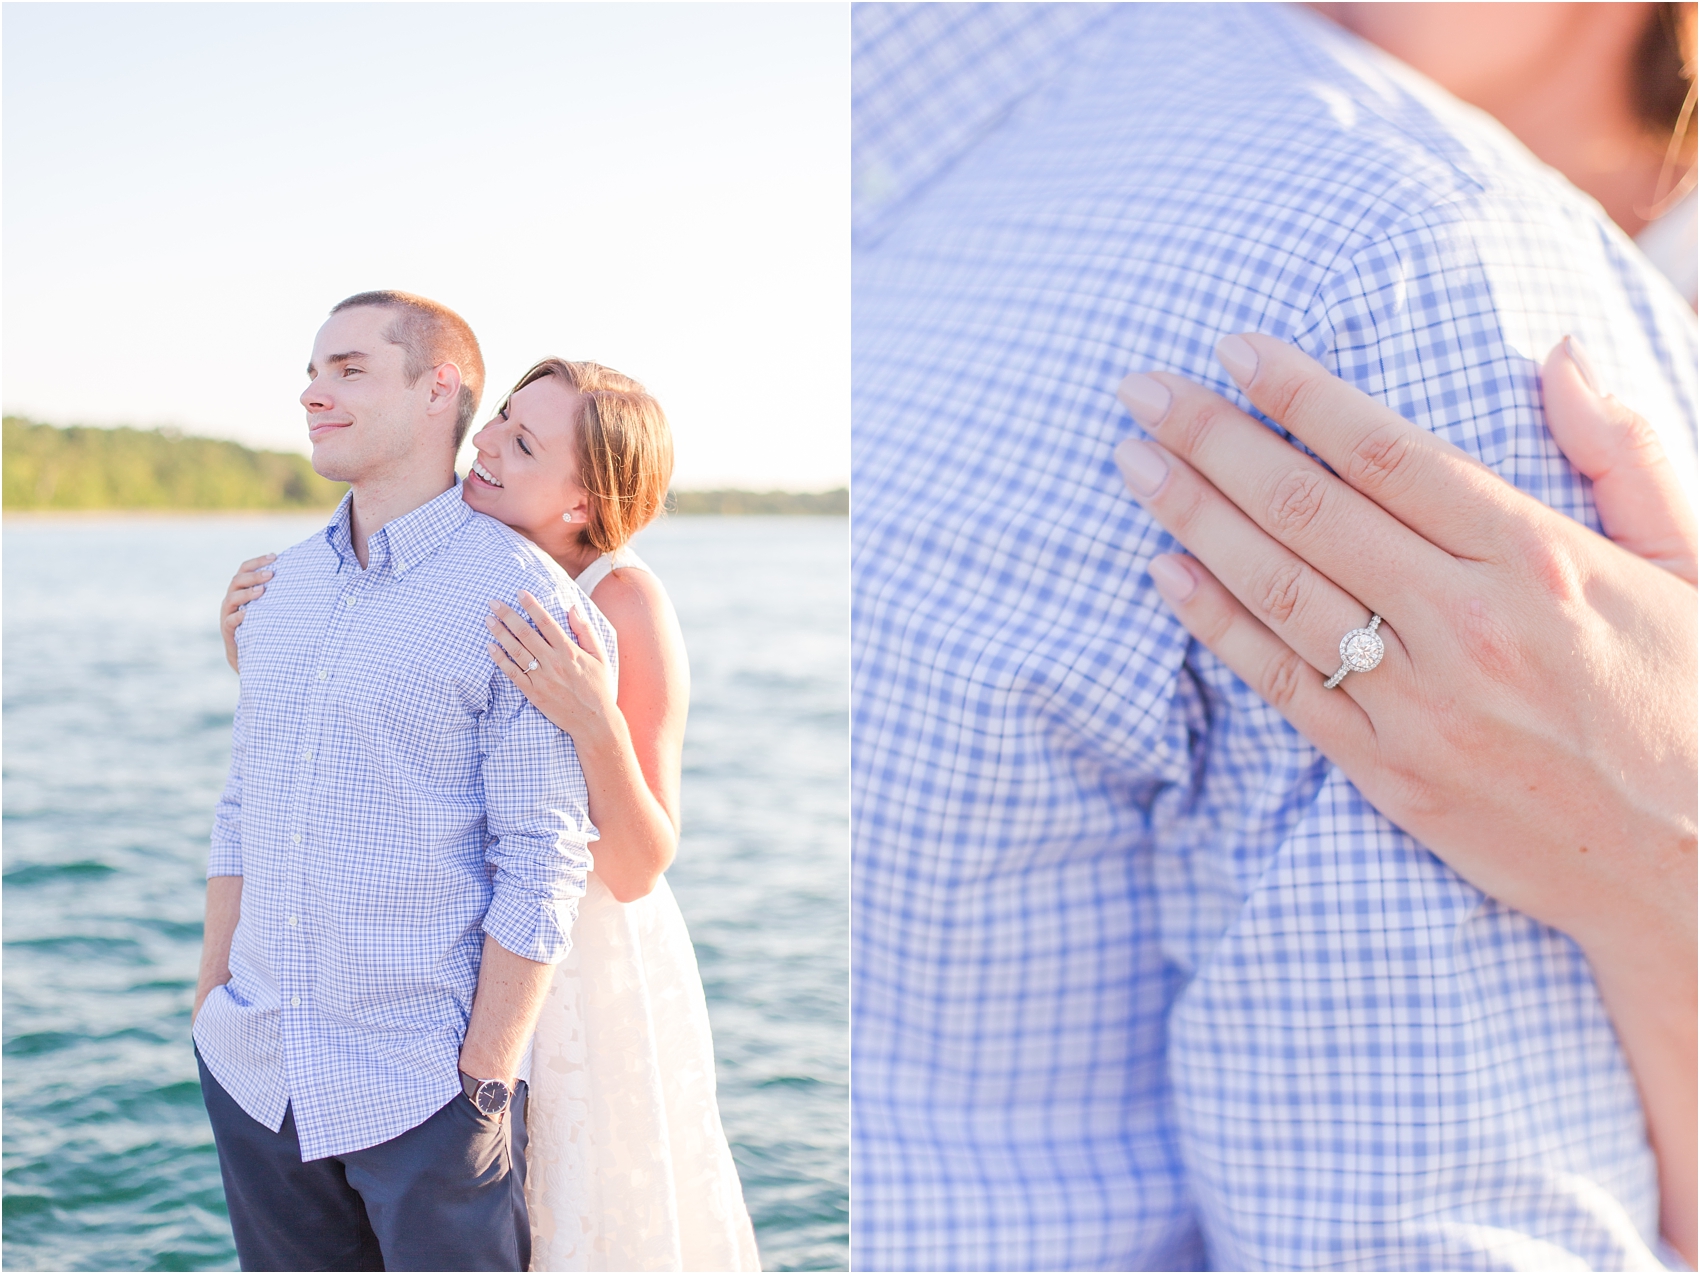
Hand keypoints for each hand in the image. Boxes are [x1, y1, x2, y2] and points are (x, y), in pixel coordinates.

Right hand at [219, 554, 275, 672]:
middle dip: (254, 576)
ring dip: (247, 593)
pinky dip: (239, 617)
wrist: (249, 653)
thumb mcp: (268, 605)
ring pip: (232, 598)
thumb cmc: (262, 624)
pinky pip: (230, 621)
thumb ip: (275, 591)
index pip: (245, 569)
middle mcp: (232, 599)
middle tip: (271, 574)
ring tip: (262, 591)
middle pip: (237, 580)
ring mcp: (228, 614)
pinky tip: (248, 615)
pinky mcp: (228, 630)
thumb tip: (300, 576)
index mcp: (241, 589)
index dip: (257, 562)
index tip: (275, 557)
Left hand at [486, 592, 618, 745]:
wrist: (595, 722)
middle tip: (494, 602)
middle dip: (508, 615)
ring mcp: (542, 679)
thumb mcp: (599, 657)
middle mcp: (554, 663)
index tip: (519, 592)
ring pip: (516, 651)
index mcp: (569, 651)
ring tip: (488, 620)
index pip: (547, 622)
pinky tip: (490, 648)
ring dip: (500, 634)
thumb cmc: (599, 687)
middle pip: (526, 634)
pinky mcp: (533, 694)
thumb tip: (573, 608)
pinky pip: (513, 674)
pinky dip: (500, 660)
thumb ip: (585, 631)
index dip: (532, 606)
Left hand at [1111, 333, 1696, 958]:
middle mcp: (1467, 627)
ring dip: (1193, 518)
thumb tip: (1559, 349)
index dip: (1299, 393)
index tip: (1233, 347)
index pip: (1388, 454)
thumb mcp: (1699, 563)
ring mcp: (1420, 706)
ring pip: (1278, 591)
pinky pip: (1282, 686)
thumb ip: (1627, 455)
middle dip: (1213, 440)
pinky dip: (1215, 626)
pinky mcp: (1391, 774)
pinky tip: (1163, 574)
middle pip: (1308, 511)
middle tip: (1143, 389)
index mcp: (1540, 559)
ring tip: (1132, 463)